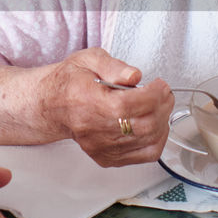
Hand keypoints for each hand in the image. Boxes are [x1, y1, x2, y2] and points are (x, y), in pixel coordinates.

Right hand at [38, 48, 173, 166]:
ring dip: (162, 121)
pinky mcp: (107, 157)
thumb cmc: (71, 82)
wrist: (53, 105)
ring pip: (147, 141)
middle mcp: (92, 130)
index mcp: (86, 102)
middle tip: (164, 94)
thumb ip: (113, 66)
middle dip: (162, 107)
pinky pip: (144, 155)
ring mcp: (100, 147)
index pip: (128, 105)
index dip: (152, 95)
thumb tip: (134, 75)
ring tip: (160, 105)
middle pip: (141, 125)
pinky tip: (155, 124)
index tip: (160, 85)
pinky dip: (157, 139)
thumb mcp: (89, 59)